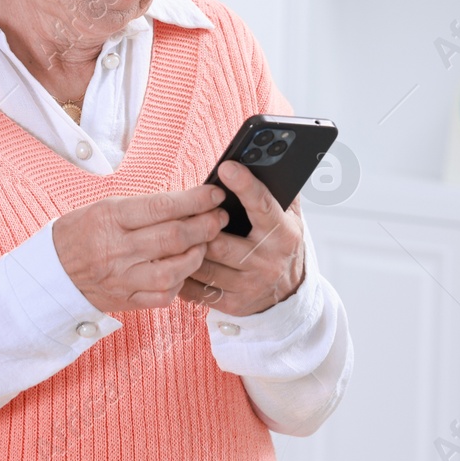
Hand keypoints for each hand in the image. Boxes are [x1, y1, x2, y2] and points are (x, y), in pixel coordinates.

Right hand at [52, 184, 230, 313]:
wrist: (52, 270)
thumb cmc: (81, 231)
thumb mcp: (106, 207)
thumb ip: (145, 208)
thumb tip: (187, 202)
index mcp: (111, 218)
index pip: (163, 207)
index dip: (195, 200)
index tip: (214, 194)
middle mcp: (118, 249)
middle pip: (174, 237)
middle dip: (205, 225)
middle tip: (219, 217)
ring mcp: (123, 278)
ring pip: (174, 269)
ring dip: (198, 254)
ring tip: (206, 243)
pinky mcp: (126, 300)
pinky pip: (164, 296)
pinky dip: (181, 282)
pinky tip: (185, 269)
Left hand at [178, 160, 305, 316]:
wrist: (288, 294)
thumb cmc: (281, 243)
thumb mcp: (290, 217)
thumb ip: (280, 190)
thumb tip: (268, 156)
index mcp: (283, 234)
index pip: (263, 207)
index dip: (245, 185)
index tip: (227, 167)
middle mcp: (267, 262)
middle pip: (221, 241)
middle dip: (198, 224)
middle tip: (181, 207)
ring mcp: (249, 286)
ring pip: (204, 265)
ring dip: (184, 248)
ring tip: (169, 231)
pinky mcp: (232, 304)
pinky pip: (197, 288)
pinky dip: (181, 273)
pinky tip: (173, 259)